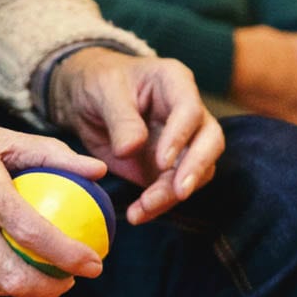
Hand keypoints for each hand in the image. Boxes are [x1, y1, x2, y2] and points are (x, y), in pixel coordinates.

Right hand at [0, 77, 108, 296]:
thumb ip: (49, 153)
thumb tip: (96, 169)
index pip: (32, 232)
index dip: (69, 255)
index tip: (94, 263)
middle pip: (12, 277)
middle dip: (51, 289)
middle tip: (71, 279)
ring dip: (23, 286)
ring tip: (45, 273)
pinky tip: (7, 262)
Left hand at [48, 48, 224, 224]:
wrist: (85, 99)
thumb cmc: (99, 82)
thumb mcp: (103, 92)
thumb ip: (120, 119)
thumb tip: (131, 149)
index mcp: (174, 82)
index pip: (190, 110)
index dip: (180, 136)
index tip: (162, 161)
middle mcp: (188, 112)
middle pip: (210, 141)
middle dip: (196, 168)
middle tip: (179, 192)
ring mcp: (183, 142)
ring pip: (196, 171)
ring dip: (173, 193)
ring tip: (144, 208)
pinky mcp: (169, 167)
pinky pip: (173, 189)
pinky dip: (158, 204)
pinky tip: (138, 214)